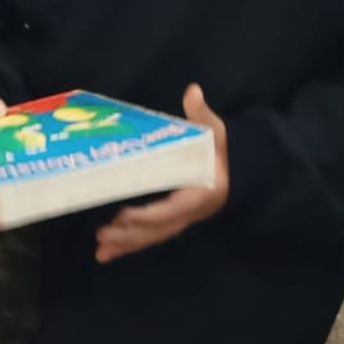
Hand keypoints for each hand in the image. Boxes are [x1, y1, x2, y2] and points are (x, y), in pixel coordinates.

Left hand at [95, 82, 230, 261]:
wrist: (242, 170)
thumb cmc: (223, 150)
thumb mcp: (216, 131)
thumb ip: (202, 115)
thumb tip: (194, 91)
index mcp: (199, 193)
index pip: (172, 209)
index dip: (149, 215)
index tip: (125, 215)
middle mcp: (190, 212)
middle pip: (158, 230)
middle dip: (131, 236)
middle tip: (102, 237)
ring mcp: (182, 219)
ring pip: (153, 237)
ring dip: (127, 245)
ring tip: (101, 252)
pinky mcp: (174, 220)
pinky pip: (152, 235)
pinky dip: (132, 243)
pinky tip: (112, 250)